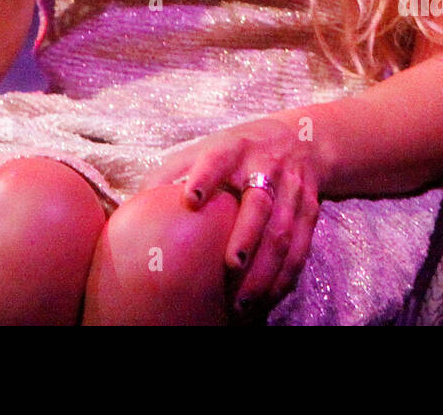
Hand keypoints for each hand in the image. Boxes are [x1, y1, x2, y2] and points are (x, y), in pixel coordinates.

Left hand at [137, 116, 321, 317]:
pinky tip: (268, 298)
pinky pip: (300, 247)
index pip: (217, 160)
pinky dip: (285, 276)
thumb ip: (171, 172)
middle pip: (259, 202)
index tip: (190, 199)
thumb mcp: (206, 148)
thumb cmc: (238, 150)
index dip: (205, 177)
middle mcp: (265, 167)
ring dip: (265, 269)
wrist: (301, 140)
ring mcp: (291, 189)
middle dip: (247, 235)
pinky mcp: (309, 210)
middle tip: (231, 266)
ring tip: (243, 303)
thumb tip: (133, 204)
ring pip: (282, 231)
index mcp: (234, 148)